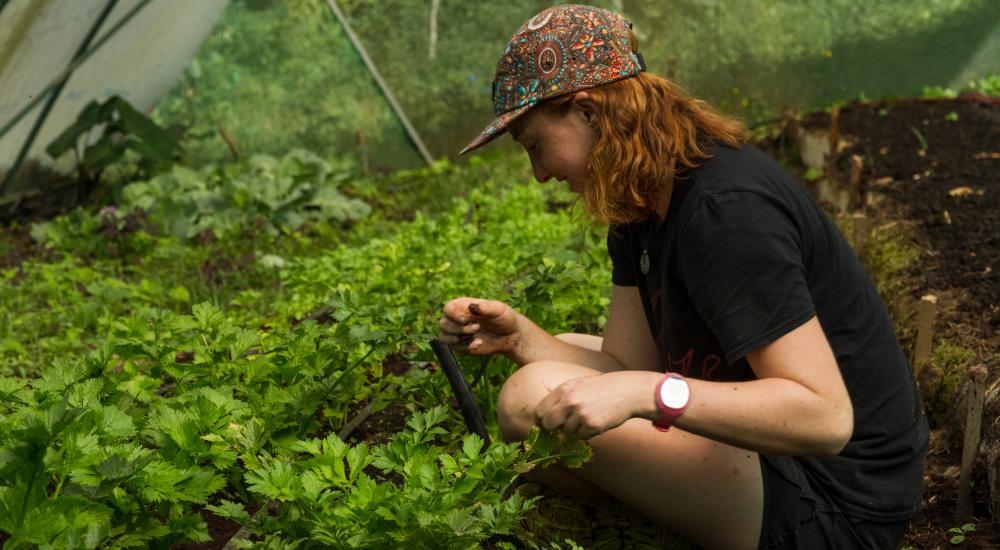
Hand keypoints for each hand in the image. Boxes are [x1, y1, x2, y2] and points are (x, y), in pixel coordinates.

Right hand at [438, 298, 520, 355]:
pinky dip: (465, 347)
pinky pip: (455, 347)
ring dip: (458, 338)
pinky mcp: (461, 345)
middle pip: (443, 323)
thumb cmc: (504, 318)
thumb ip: (486, 307)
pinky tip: (478, 343)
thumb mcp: (498, 309)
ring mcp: (458, 333)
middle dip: (459, 328)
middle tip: (477, 328)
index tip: (465, 320)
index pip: (448, 309)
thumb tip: (472, 306)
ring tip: (475, 336)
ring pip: (444, 336)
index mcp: (463, 306)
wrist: (510, 336)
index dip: (453, 315)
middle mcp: (457, 319)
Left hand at [534, 371, 658, 439]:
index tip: (544, 425)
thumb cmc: (601, 389)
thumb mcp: (577, 386)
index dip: (541, 420)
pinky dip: (587, 433)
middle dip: (553, 428)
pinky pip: (581, 437)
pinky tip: (596, 422)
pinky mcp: (592, 425)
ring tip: (588, 417)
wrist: (627, 391)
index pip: (540, 410)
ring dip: (575, 429)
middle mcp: (569, 401)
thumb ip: (561, 399)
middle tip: (562, 427)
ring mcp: (580, 414)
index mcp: (564, 389)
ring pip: (566, 432)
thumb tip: (544, 419)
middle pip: (548, 424)